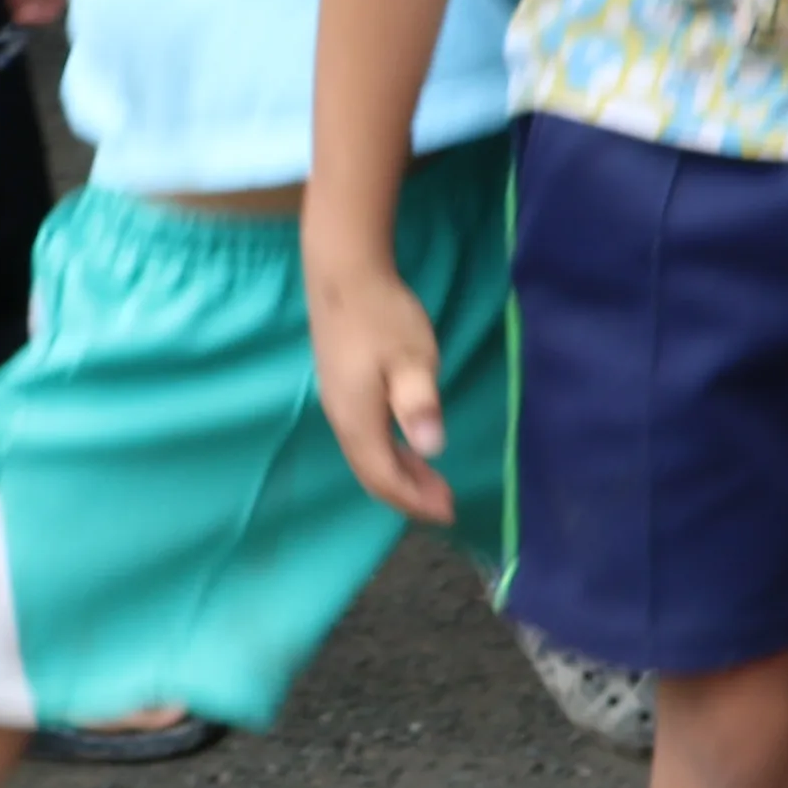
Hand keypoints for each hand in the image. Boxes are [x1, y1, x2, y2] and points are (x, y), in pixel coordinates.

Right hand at [305, 240, 458, 527]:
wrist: (344, 277)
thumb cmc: (382, 317)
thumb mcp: (411, 357)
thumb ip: (419, 402)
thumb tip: (431, 447)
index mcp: (357, 420)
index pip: (384, 477)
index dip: (415, 499)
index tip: (449, 510)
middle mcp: (342, 419)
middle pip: (372, 474)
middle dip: (408, 494)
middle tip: (446, 504)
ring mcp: (338, 404)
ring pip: (367, 457)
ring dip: (400, 475)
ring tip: (434, 484)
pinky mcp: (342, 390)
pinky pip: (365, 439)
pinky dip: (390, 454)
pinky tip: (410, 447)